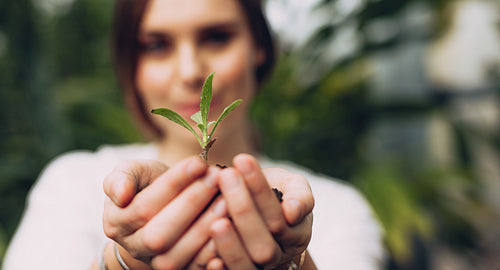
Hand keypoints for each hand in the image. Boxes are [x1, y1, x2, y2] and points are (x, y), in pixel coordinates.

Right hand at [102, 156, 224, 268]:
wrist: (165, 210)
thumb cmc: (151, 186)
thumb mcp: (135, 173)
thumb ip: (123, 177)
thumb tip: (121, 193)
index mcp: (117, 222)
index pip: (144, 205)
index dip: (174, 183)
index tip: (199, 162)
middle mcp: (134, 248)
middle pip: (159, 234)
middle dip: (191, 204)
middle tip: (216, 178)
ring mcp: (156, 264)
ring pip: (176, 256)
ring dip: (205, 228)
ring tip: (227, 200)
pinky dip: (213, 254)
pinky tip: (230, 229)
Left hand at [203, 154, 314, 268]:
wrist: (258, 212)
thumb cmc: (275, 193)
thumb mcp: (292, 187)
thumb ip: (299, 195)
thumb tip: (292, 211)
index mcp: (296, 233)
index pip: (278, 214)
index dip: (259, 189)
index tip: (242, 159)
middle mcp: (278, 255)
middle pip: (264, 244)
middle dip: (244, 209)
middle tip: (225, 177)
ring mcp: (258, 268)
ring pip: (247, 265)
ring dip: (230, 243)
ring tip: (216, 219)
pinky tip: (210, 257)